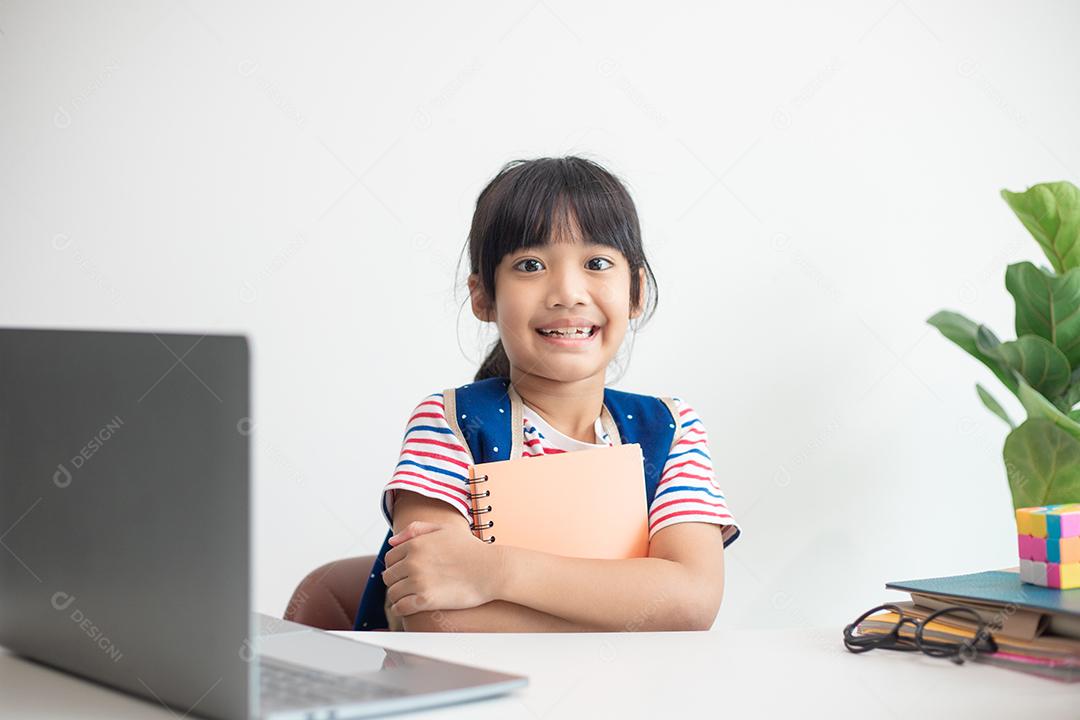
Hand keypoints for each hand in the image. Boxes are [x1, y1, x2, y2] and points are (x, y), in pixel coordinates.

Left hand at [382, 521, 500, 616]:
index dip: (397, 566)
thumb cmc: (471, 549)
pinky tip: (408, 608)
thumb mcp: (444, 529)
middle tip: (408, 585)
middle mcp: (413, 562)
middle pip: (389, 576)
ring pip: (392, 593)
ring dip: (399, 596)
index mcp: (415, 544)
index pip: (390, 558)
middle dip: (397, 581)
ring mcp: (418, 581)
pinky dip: (401, 609)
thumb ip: (416, 529)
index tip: (406, 572)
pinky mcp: (426, 600)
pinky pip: (400, 608)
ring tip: (410, 597)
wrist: (491, 570)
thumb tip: (392, 542)